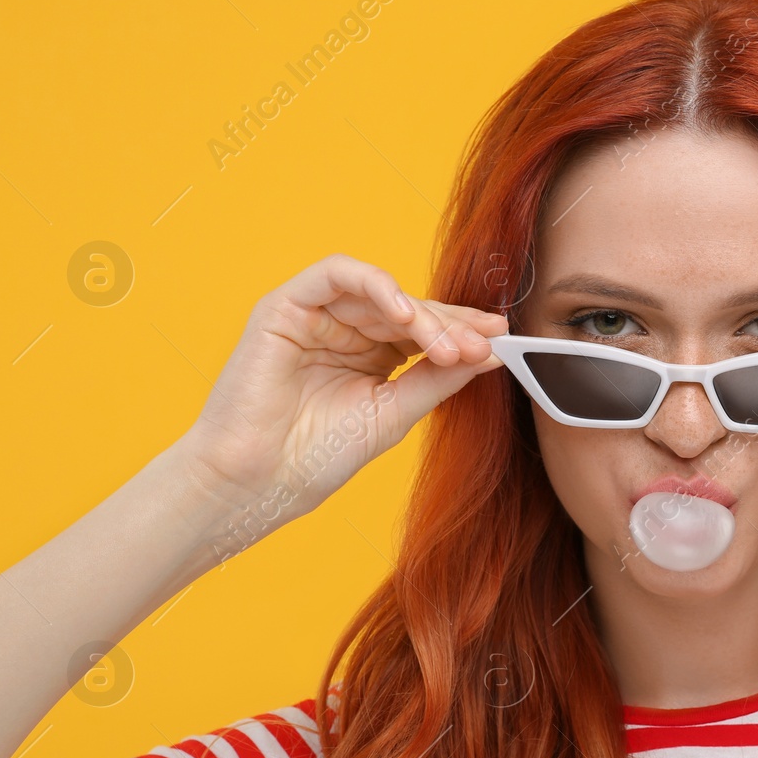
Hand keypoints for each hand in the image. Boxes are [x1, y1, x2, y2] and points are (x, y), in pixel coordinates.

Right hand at [171, 253, 506, 521]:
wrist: (258, 483)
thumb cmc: (316, 456)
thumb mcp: (394, 413)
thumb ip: (438, 379)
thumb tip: (490, 354)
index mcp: (372, 355)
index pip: (424, 330)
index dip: (461, 331)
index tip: (500, 342)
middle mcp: (345, 330)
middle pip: (407, 308)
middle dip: (448, 324)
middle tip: (481, 344)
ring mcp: (315, 315)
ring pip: (380, 292)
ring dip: (420, 314)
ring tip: (448, 344)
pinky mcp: (285, 305)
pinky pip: (335, 274)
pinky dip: (375, 285)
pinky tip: (404, 313)